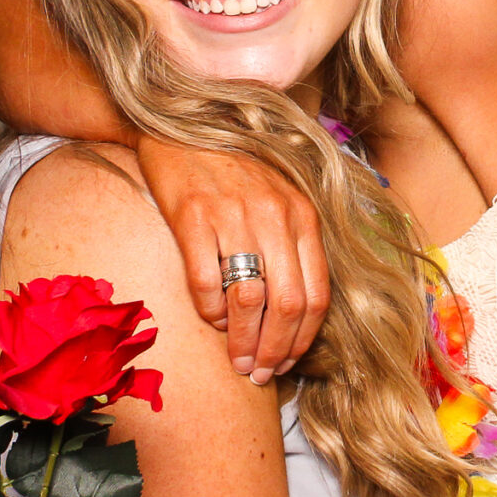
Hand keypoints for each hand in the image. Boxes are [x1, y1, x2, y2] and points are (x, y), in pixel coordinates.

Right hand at [137, 137, 330, 380]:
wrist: (179, 124)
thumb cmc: (232, 171)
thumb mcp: (277, 199)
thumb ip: (292, 246)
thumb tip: (292, 317)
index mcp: (302, 215)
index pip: (317, 294)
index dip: (304, 338)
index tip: (287, 362)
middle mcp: (274, 215)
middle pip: (288, 304)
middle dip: (275, 349)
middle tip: (259, 372)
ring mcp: (234, 215)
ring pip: (249, 300)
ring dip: (242, 341)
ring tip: (236, 360)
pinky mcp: (192, 216)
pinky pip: (206, 282)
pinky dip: (210, 312)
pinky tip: (210, 319)